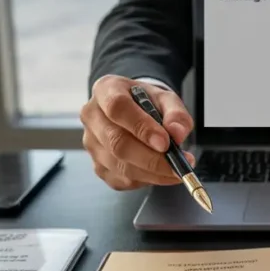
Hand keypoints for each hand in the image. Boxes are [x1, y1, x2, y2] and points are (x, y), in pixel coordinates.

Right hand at [80, 75, 195, 189]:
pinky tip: (161, 174)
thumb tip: (177, 133)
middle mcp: (92, 116)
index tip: (165, 142)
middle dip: (151, 159)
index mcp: (105, 90)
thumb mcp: (166, 99)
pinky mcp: (97, 166)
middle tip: (177, 166)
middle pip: (117, 142)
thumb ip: (176, 114)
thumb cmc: (148, 103)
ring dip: (152, 173)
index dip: (141, 127)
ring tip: (176, 171)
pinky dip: (146, 181)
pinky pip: (121, 180)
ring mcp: (91, 143)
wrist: (135, 112)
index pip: (117, 108)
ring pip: (119, 165)